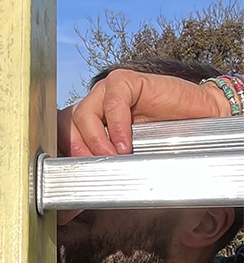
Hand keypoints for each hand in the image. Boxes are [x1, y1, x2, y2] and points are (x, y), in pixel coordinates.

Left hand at [58, 69, 228, 157]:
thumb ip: (107, 158)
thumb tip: (87, 181)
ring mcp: (107, 90)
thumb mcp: (128, 152)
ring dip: (95, 140)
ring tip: (112, 157)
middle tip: (93, 167)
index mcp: (89, 119)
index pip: (61, 129)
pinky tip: (124, 144)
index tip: (71, 171)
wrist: (200, 117)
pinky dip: (116, 126)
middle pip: (69, 123)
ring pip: (85, 114)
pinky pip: (113, 103)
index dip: (62, 148)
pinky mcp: (126, 81)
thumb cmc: (163, 137)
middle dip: (78, 148)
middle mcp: (93, 102)